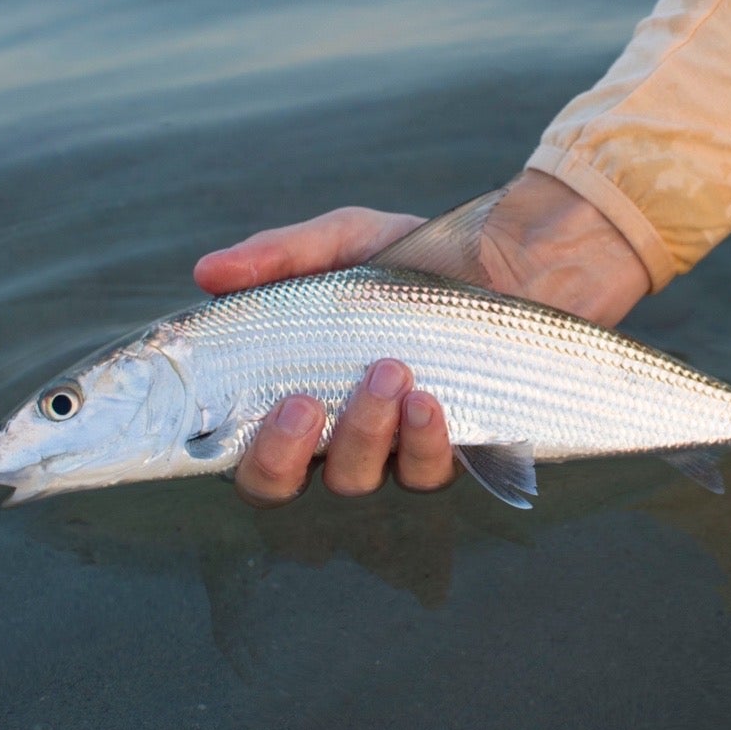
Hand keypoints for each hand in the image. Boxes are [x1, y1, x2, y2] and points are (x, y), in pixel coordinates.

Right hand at [196, 170, 648, 505]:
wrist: (522, 257)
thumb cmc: (425, 255)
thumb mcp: (351, 240)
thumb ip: (282, 255)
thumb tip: (208, 271)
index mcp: (301, 395)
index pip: (244, 453)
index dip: (238, 452)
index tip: (264, 404)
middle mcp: (339, 436)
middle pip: (285, 488)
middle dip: (285, 456)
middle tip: (305, 403)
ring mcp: (396, 450)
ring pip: (358, 480)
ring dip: (364, 433)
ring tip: (389, 373)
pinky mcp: (457, 450)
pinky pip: (429, 474)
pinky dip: (425, 439)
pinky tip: (430, 399)